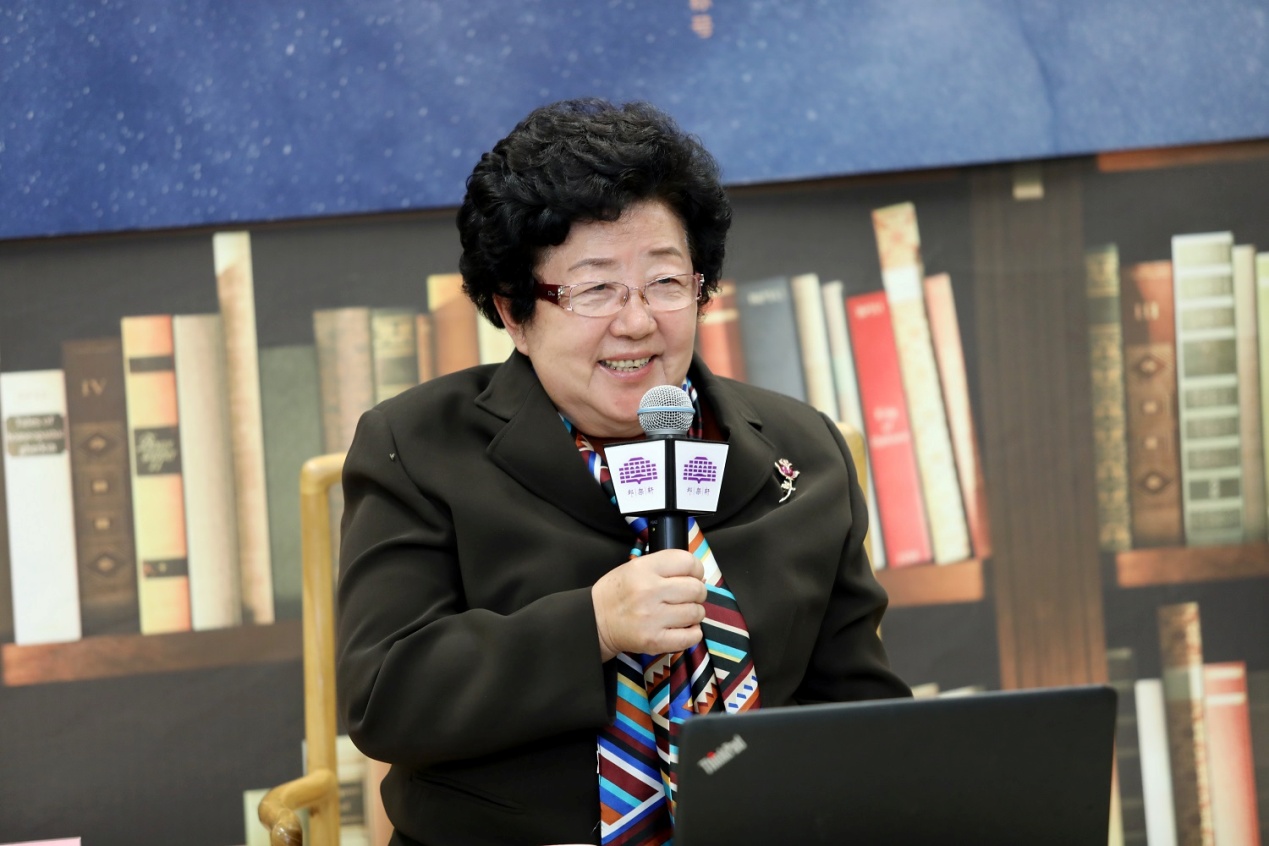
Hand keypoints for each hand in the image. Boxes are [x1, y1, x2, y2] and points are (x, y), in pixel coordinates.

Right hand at [591, 550, 706, 660]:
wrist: (595, 620)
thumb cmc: (618, 593)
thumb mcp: (635, 566)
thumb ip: (665, 566)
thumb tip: (697, 576)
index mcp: (644, 568)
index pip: (688, 562)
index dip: (697, 570)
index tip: (694, 576)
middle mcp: (649, 591)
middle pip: (696, 588)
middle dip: (697, 593)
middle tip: (687, 597)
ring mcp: (652, 618)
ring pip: (696, 612)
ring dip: (694, 613)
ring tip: (681, 613)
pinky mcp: (655, 641)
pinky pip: (691, 636)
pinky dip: (693, 632)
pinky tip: (683, 628)